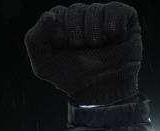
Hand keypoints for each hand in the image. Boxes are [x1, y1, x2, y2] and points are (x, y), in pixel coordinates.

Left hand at [24, 2, 141, 104]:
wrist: (101, 91)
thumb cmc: (72, 78)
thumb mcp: (43, 65)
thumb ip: (34, 39)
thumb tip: (49, 15)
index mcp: (62, 24)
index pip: (57, 13)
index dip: (60, 32)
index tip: (66, 48)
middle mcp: (83, 17)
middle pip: (75, 9)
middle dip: (77, 34)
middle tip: (82, 50)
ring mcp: (103, 16)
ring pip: (95, 9)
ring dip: (94, 34)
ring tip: (98, 47)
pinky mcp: (125, 18)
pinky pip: (116, 10)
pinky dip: (113, 26)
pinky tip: (115, 39)